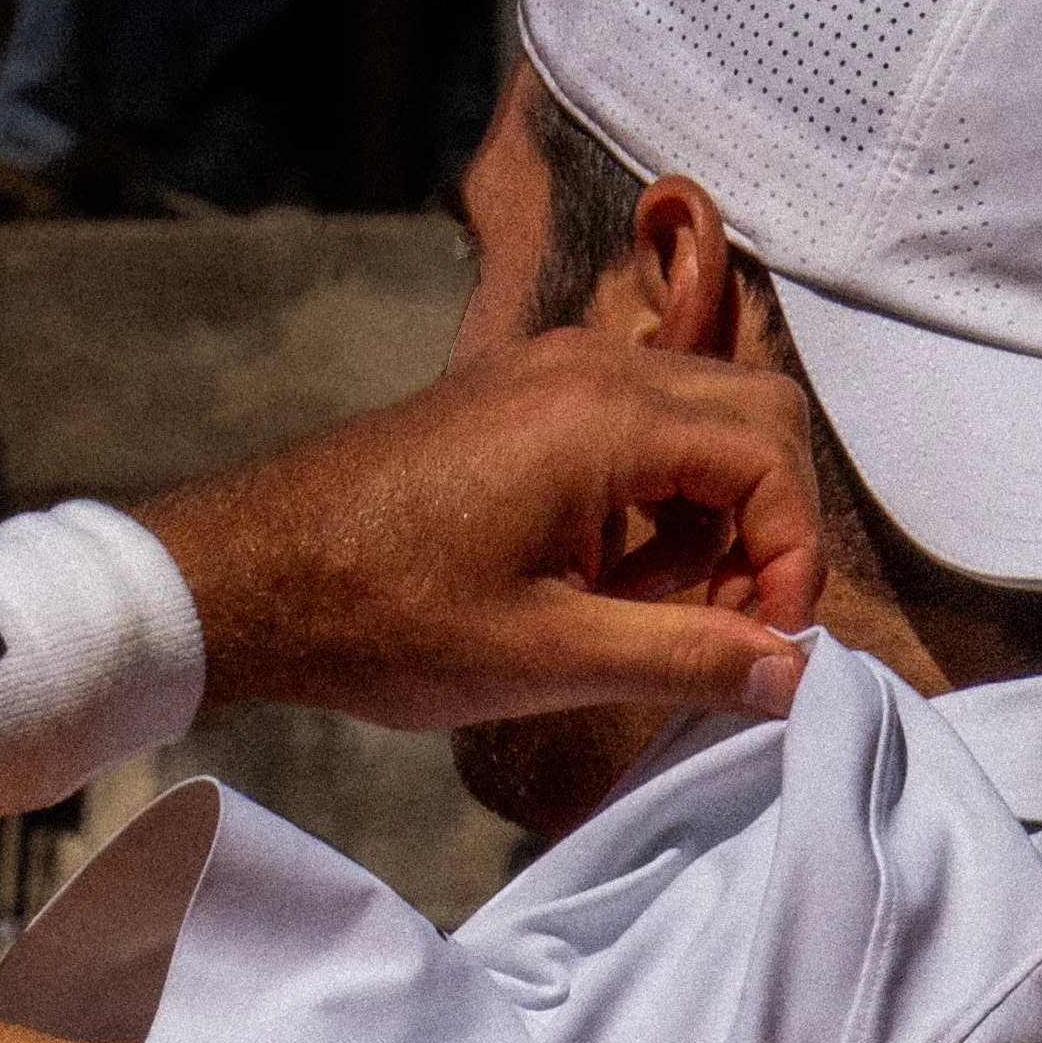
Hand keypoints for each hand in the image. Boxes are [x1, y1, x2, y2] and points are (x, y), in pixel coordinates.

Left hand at [136, 328, 822, 731]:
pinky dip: (647, 495)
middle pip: (752, 413)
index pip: (771, 458)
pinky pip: (629, 424)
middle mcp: (585, 367)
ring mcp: (545, 372)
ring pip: (694, 417)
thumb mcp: (543, 657)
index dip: (791, 559)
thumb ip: (683, 656)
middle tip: (724, 624)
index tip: (762, 645)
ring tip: (646, 612)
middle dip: (765, 524)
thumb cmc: (382, 617)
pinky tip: (595, 578)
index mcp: (604, 415)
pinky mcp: (513, 397)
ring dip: (705, 513)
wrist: (247, 575)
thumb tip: (793, 675)